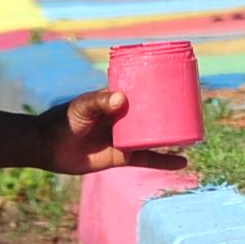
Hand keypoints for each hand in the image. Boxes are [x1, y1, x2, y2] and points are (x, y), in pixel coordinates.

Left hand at [44, 88, 188, 175]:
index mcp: (116, 100)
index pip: (142, 90)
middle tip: (194, 108)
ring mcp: (125, 137)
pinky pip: (148, 158)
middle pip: (153, 113)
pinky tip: (182, 161)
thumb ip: (98, 103)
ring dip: (173, 136)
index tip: (178, 82)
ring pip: (155, 136)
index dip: (159, 86)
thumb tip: (122, 100)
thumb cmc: (64, 120)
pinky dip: (165, 160)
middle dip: (172, 111)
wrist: (49, 147)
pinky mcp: (123, 157)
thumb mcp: (81, 108)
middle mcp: (124, 118)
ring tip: (195, 134)